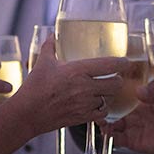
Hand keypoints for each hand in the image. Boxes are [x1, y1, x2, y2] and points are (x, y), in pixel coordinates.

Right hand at [10, 38, 128, 135]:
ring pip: (109, 98)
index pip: (109, 65)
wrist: (28, 113)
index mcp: (78, 70)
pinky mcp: (83, 117)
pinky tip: (96, 104)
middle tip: (114, 78)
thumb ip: (50, 47)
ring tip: (102, 91)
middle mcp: (85, 87)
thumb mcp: (43, 63)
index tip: (125, 62)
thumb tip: (52, 36)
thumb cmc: (34, 88)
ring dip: (108, 95)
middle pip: (116, 84)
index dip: (122, 63)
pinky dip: (102, 109)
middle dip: (118, 80)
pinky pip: (102, 113)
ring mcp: (85, 103)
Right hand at [108, 81, 153, 153]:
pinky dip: (110, 137)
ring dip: (104, 123)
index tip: (102, 90)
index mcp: (139, 99)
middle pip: (112, 110)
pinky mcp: (132, 141)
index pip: (120, 94)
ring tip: (101, 121)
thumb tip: (141, 90)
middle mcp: (132, 113)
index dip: (110, 93)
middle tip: (97, 107)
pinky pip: (117, 139)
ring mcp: (131, 127)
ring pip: (111, 124)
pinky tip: (108, 134)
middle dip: (103, 109)